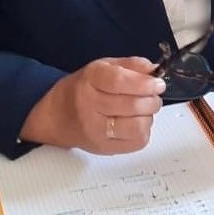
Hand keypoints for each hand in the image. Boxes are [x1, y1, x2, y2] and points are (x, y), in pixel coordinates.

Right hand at [20, 56, 165, 153]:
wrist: (55, 117)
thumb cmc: (81, 89)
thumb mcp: (102, 66)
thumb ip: (130, 65)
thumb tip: (154, 70)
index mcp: (90, 81)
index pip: (119, 82)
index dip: (144, 83)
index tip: (158, 83)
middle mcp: (90, 107)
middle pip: (132, 105)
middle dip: (152, 99)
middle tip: (154, 95)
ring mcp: (96, 131)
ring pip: (137, 126)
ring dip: (148, 116)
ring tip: (144, 110)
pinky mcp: (104, 149)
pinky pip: (137, 142)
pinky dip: (143, 131)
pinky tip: (136, 123)